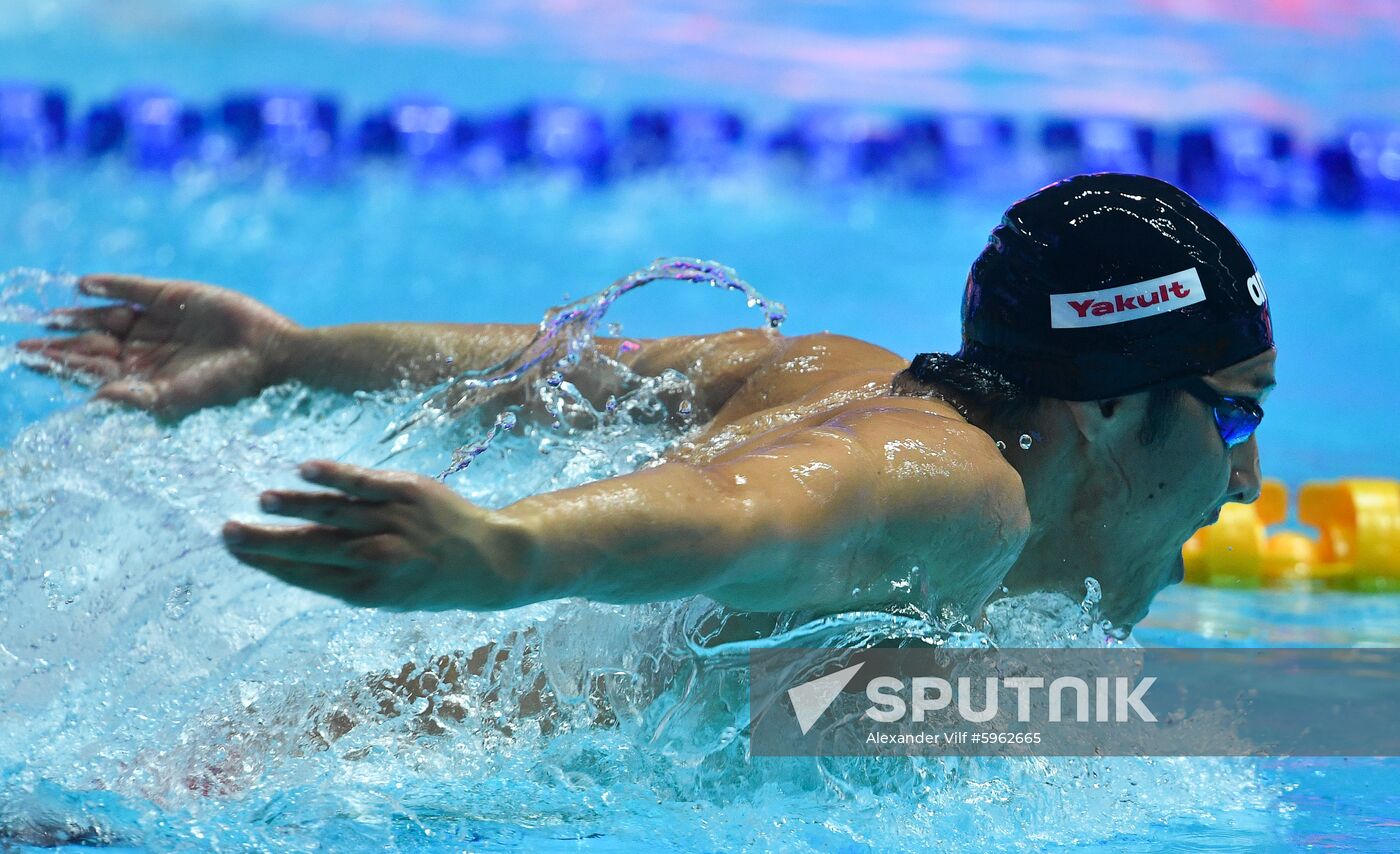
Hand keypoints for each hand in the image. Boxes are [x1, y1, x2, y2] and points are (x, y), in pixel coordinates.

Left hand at [17, 274, 300, 418]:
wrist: (271, 353)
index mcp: (145, 378)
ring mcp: (159, 321)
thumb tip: (92, 399)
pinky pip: (133, 289)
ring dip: (76, 315)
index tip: (26, 359)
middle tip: (23, 342)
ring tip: (46, 317)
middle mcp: (147, 350)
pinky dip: (108, 286)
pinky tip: (83, 284)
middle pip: (93, 344)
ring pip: (107, 316)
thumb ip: (136, 398)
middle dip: (59, 343)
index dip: (60, 364)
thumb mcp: (179, 398)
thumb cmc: (229, 385)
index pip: (93, 370)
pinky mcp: (174, 296)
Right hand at [222, 460, 535, 611]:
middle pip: (315, 548)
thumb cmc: (425, 579)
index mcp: (368, 591)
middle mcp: (381, 558)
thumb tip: (284, 562)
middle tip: (228, 532)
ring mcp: (395, 523)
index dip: (269, 564)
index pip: (307, 576)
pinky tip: (305, 469)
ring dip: (296, 506)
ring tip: (262, 501)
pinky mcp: (408, 492)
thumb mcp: (384, 596)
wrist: (489, 560)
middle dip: (269, 541)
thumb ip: (339, 579)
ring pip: (336, 513)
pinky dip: (335, 475)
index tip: (235, 552)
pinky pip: (365, 482)